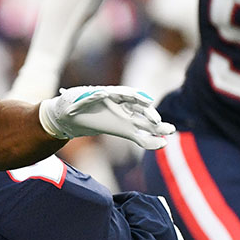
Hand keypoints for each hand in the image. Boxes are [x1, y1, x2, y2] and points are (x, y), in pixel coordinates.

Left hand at [38, 86, 174, 149]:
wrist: (70, 114)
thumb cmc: (72, 104)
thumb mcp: (75, 101)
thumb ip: (87, 99)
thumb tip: (100, 94)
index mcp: (112, 94)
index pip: (128, 94)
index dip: (137, 98)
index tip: (146, 102)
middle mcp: (122, 105)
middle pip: (140, 108)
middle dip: (150, 114)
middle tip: (158, 121)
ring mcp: (125, 117)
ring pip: (144, 122)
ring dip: (157, 127)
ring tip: (169, 130)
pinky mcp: (124, 129)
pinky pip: (139, 136)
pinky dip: (148, 141)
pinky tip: (160, 144)